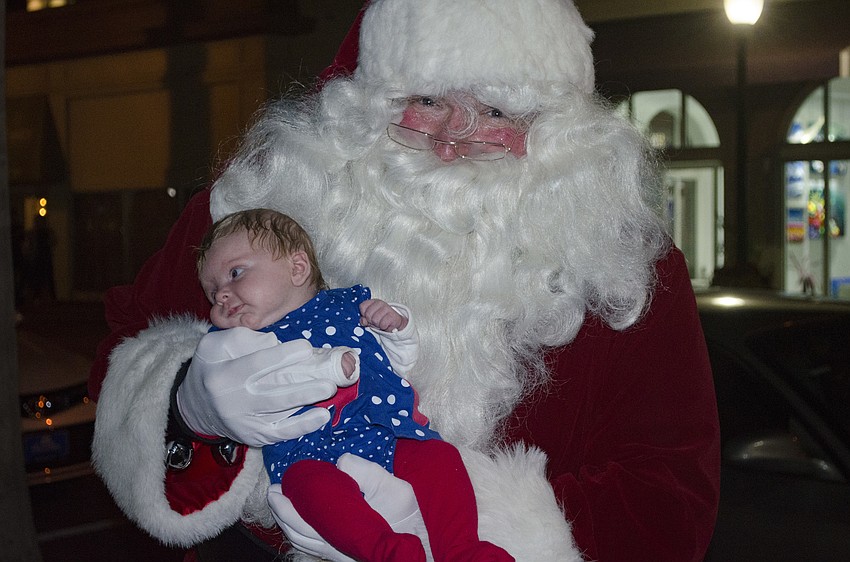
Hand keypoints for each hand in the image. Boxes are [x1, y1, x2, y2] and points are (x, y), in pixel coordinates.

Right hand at [176, 327, 358, 445]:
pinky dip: (301, 426)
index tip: (307, 347)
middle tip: (329, 380)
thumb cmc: (213, 367)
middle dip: (302, 388)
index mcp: (223, 375)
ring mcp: (244, 422)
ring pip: (279, 414)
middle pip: (272, 395)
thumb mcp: (215, 346)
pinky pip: (280, 433)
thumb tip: (275, 343)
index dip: (282, 356)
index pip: (256, 365)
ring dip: (307, 403)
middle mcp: (234, 402)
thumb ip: (243, 339)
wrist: (195, 406)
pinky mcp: (253, 436)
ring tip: (329, 391)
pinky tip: (321, 417)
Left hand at [268, 454, 424, 559]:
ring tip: (282, 503)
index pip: (304, 519)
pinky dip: (301, 533)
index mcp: (342, 531)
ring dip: (289, 522)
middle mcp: (336, 546)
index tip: (278, 486)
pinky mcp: (343, 554)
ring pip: (303, 541)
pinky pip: (313, 546)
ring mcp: (339, 553)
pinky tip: (302, 522)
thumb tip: (341, 461)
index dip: (287, 504)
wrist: (422, 545)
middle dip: (282, 511)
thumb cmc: (409, 518)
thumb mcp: (393, 489)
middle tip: (273, 491)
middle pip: (297, 532)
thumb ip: (366, 473)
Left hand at [360, 299, 407, 331]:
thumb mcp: (370, 319)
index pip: (362, 306)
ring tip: (381, 323)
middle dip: (371, 321)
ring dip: (377, 325)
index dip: (364, 314)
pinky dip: (383, 327)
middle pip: (368, 314)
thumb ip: (364, 319)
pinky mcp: (393, 315)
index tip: (368, 317)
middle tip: (376, 322)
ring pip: (375, 320)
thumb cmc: (381, 320)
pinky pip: (382, 324)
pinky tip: (386, 325)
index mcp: (373, 302)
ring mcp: (387, 308)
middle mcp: (380, 303)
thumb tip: (363, 321)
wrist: (395, 323)